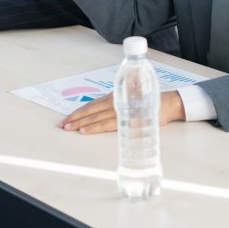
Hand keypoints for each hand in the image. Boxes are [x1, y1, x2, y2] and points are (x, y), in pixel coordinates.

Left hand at [59, 90, 185, 134]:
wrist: (166, 104)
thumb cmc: (149, 101)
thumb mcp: (131, 98)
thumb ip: (119, 102)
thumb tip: (107, 107)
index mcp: (114, 97)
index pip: (91, 105)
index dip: (78, 112)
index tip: (67, 118)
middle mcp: (114, 103)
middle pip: (90, 111)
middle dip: (74, 118)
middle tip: (62, 125)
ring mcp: (119, 111)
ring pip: (95, 118)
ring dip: (80, 123)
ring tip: (69, 128)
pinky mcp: (125, 120)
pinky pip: (105, 124)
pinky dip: (93, 127)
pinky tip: (84, 130)